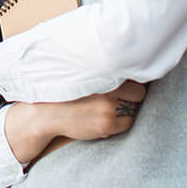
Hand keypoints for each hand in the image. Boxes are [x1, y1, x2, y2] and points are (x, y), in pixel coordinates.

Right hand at [4, 81, 145, 164]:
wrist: (46, 114)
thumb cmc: (63, 94)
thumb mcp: (79, 76)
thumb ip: (99, 71)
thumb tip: (120, 63)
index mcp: (102, 74)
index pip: (134, 76)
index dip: (131, 82)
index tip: (127, 84)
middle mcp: (108, 89)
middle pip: (140, 93)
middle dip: (133, 97)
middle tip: (122, 98)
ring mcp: (109, 108)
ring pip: (133, 109)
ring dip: (125, 110)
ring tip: (108, 109)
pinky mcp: (107, 124)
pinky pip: (127, 124)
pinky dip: (120, 123)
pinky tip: (105, 119)